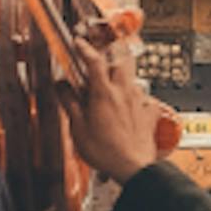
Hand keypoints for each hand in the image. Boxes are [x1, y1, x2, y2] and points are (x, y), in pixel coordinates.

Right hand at [67, 40, 171, 183]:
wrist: (134, 168)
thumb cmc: (106, 152)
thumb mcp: (78, 128)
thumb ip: (69, 103)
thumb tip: (61, 86)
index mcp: (104, 94)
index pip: (94, 61)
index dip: (85, 48)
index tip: (79, 43)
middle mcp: (124, 93)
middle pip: (120, 61)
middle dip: (110, 55)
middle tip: (100, 58)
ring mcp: (139, 102)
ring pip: (132, 78)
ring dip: (121, 76)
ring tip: (111, 84)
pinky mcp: (149, 114)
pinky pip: (145, 98)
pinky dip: (136, 97)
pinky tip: (131, 104)